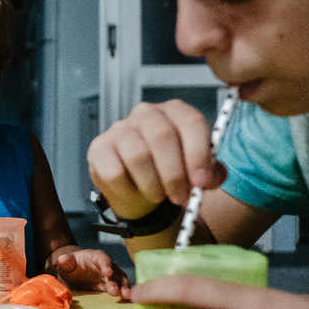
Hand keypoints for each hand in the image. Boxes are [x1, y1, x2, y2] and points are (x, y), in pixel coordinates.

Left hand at [51, 248, 129, 295]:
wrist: (74, 272)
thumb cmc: (71, 265)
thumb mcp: (66, 263)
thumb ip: (65, 261)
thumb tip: (63, 259)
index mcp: (97, 257)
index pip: (103, 259)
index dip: (106, 265)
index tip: (108, 272)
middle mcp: (108, 266)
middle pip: (115, 272)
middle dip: (116, 281)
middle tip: (116, 291)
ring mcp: (113, 277)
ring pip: (122, 281)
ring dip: (125, 288)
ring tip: (127, 297)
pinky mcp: (113, 286)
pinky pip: (121, 289)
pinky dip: (125, 294)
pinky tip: (129, 301)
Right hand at [87, 100, 226, 219]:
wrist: (139, 188)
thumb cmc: (170, 173)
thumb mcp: (196, 171)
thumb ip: (210, 173)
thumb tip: (208, 178)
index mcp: (175, 112)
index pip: (190, 122)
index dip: (198, 154)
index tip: (201, 182)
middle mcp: (146, 113)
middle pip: (162, 136)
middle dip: (174, 174)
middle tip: (180, 197)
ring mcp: (119, 129)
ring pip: (137, 155)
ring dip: (152, 185)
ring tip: (158, 196)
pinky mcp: (98, 148)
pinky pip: (114, 172)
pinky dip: (128, 190)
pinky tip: (134, 192)